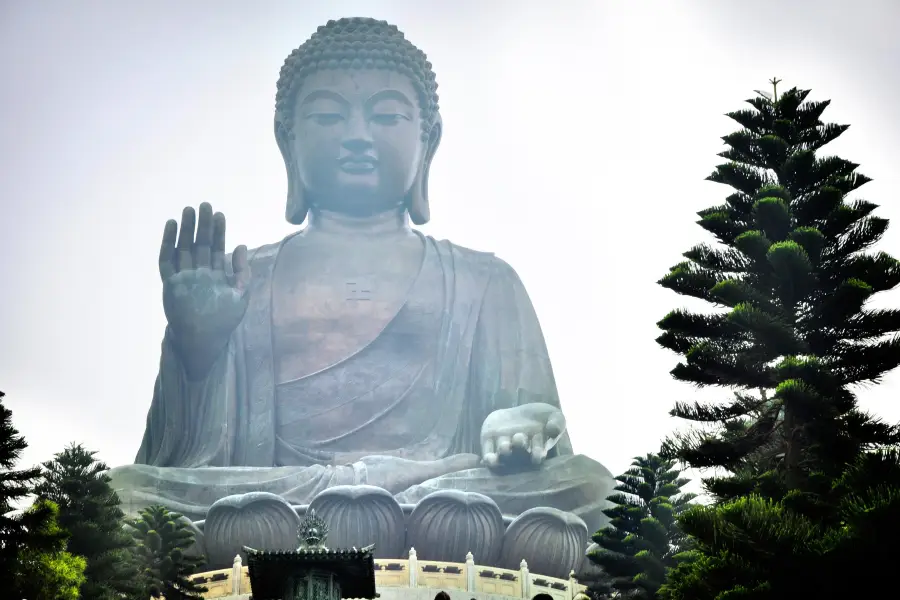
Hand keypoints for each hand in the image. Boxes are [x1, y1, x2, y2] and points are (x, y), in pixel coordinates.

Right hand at [160, 203, 249, 364]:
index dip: (218, 231)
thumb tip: (242, 246)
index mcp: (215, 275)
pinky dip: (168, 243)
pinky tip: (171, 226)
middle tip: (204, 205)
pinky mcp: (169, 283)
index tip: (220, 214)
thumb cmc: (223, 320)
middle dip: (202, 225)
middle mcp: (198, 273)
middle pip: (199, 244)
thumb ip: (243, 271)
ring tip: (188, 210)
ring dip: (185, 229)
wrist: (203, 340)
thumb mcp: (241, 295)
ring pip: (183, 248)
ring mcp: (183, 277)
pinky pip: (166, 260)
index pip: (216, 248)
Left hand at [480, 402, 565, 467]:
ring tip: (505, 447)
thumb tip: (554, 430)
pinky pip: (488, 454)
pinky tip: (490, 458)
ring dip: (503, 452)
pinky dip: (489, 459)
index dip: (536, 455)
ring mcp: (504, 449)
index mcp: (537, 449)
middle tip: (519, 438)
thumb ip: (557, 423)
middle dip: (519, 448)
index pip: (537, 455)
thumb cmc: (542, 418)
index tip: (537, 454)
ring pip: (503, 456)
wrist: (521, 414)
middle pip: (519, 455)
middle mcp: (520, 454)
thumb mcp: (554, 417)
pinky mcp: (490, 444)